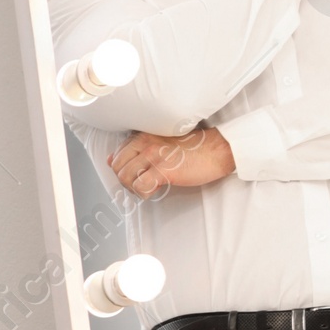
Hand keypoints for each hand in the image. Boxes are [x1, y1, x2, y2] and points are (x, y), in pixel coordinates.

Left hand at [109, 128, 235, 197]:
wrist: (217, 149)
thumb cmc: (194, 147)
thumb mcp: (162, 141)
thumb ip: (139, 147)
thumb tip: (113, 158)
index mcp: (144, 135)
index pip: (116, 155)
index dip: (123, 170)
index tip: (135, 175)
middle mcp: (146, 143)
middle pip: (117, 167)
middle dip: (126, 181)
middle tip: (141, 184)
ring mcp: (154, 156)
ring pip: (125, 177)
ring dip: (134, 188)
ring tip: (148, 188)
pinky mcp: (163, 170)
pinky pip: (141, 186)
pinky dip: (145, 193)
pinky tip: (156, 190)